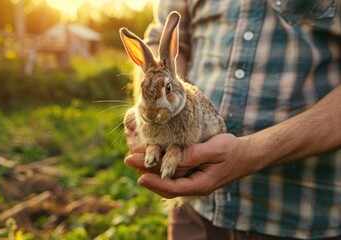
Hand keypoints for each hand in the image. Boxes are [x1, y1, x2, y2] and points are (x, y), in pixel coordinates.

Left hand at [123, 109, 254, 197]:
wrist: (245, 155)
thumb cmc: (232, 151)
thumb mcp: (214, 150)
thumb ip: (194, 154)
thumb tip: (174, 157)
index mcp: (200, 185)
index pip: (172, 187)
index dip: (154, 182)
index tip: (139, 174)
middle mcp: (193, 185)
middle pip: (164, 183)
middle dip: (145, 172)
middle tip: (129, 159)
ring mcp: (191, 180)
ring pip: (166, 178)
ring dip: (149, 168)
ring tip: (133, 158)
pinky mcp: (190, 172)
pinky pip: (171, 171)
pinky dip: (159, 165)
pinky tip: (148, 156)